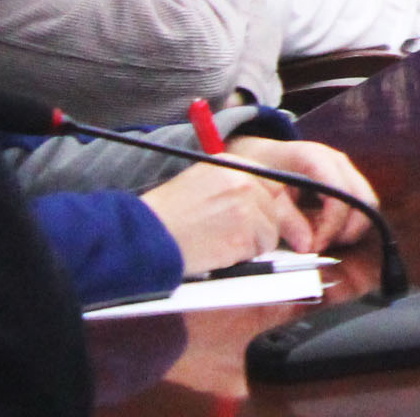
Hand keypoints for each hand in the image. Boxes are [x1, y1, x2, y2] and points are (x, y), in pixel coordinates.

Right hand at [141, 164, 306, 274]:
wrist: (144, 237)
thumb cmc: (166, 214)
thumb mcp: (201, 180)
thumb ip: (234, 181)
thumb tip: (264, 192)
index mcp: (233, 164)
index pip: (273, 180)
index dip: (266, 201)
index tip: (260, 212)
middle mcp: (244, 182)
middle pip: (276, 206)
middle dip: (260, 223)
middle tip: (233, 232)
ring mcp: (246, 209)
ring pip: (270, 230)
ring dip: (251, 242)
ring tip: (220, 240)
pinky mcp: (242, 236)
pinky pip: (259, 249)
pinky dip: (243, 255)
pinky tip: (219, 250)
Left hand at [225, 139, 375, 248]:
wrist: (256, 155)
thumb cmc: (258, 173)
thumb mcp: (264, 197)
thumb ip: (287, 221)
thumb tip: (308, 248)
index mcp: (315, 158)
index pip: (340, 194)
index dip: (332, 225)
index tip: (314, 247)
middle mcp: (336, 162)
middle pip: (364, 199)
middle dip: (348, 230)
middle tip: (322, 247)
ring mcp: (344, 170)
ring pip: (366, 204)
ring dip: (347, 228)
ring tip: (318, 240)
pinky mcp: (344, 180)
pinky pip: (357, 205)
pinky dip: (344, 223)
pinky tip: (319, 231)